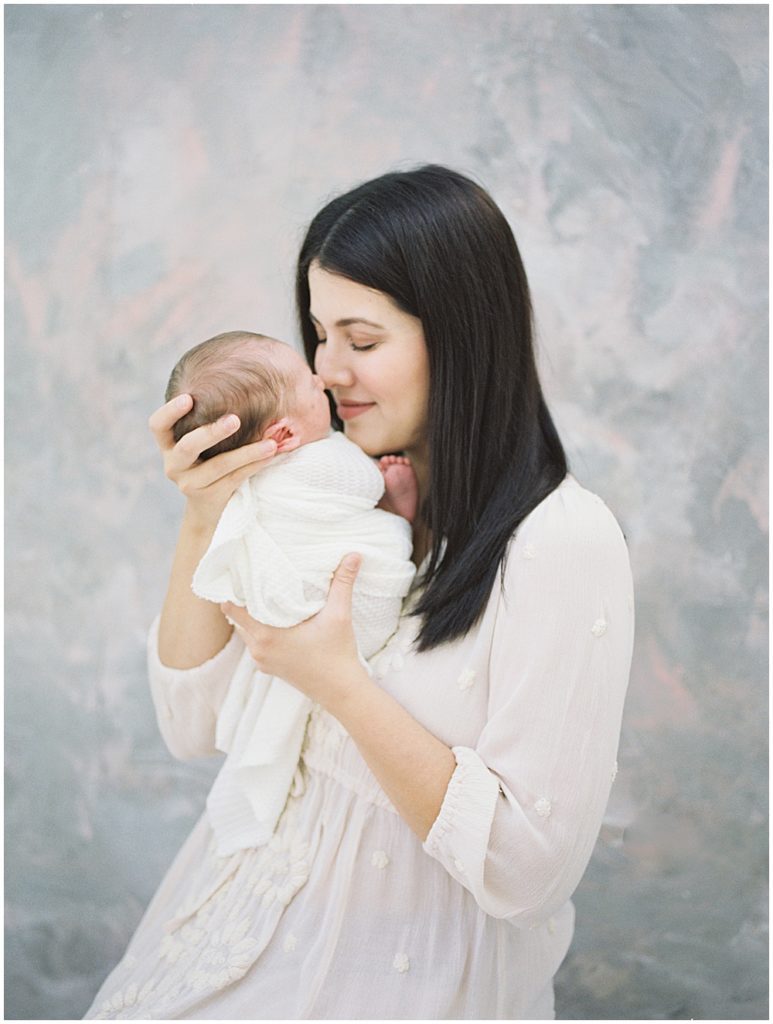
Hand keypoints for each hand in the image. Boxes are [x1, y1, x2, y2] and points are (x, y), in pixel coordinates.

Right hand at [148, 394, 278, 526]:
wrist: (207, 508)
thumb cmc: (208, 461)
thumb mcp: (201, 443)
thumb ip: (207, 421)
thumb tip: (245, 386)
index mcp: (168, 445)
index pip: (158, 426)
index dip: (170, 412)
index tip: (189, 398)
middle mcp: (174, 465)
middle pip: (187, 447)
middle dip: (211, 432)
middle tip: (234, 419)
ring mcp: (189, 483)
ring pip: (218, 466)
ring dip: (247, 452)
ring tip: (270, 443)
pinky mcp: (209, 497)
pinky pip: (235, 478)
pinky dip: (255, 464)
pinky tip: (271, 454)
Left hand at [221, 554, 368, 709]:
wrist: (342, 691)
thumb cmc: (338, 654)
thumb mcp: (339, 615)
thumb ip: (343, 582)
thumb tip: (353, 554)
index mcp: (266, 635)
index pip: (231, 608)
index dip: (233, 590)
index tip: (240, 573)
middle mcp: (258, 649)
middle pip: (238, 618)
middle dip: (245, 600)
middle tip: (255, 579)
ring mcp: (262, 662)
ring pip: (247, 631)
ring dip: (254, 617)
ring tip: (265, 596)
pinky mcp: (270, 668)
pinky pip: (256, 644)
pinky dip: (261, 631)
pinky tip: (277, 620)